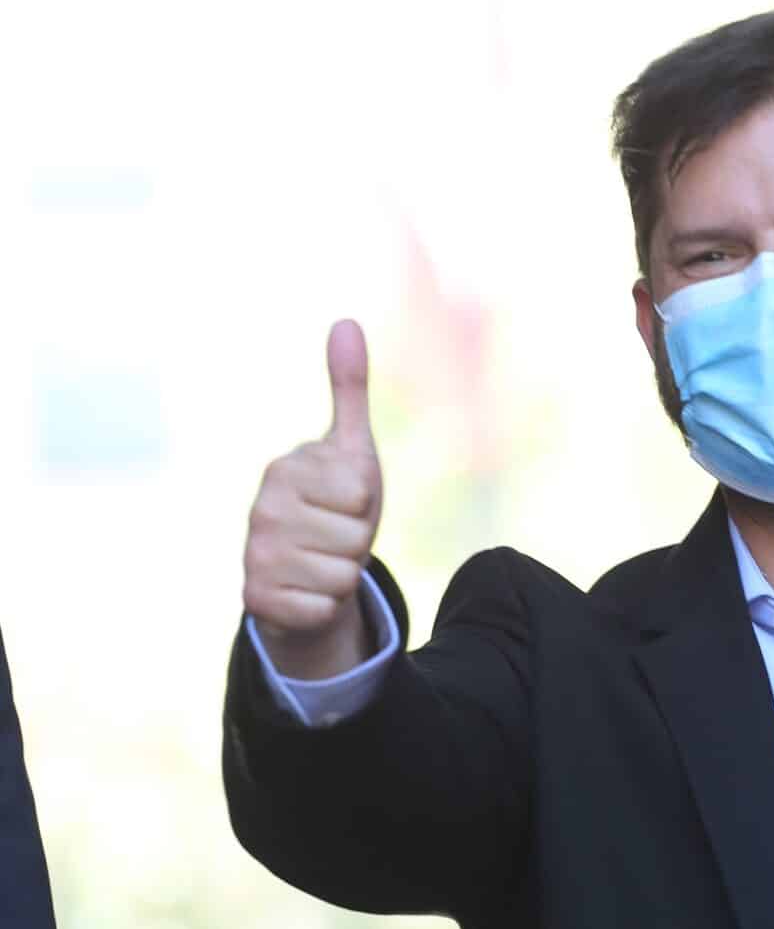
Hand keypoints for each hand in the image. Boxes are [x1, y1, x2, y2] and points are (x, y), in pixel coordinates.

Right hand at [243, 319, 384, 679]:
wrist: (304, 567)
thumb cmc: (333, 503)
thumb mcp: (351, 448)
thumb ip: (350, 389)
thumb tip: (346, 321)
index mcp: (285, 469)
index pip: (359, 493)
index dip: (364, 504)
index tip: (343, 503)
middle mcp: (260, 510)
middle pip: (355, 537)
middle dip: (357, 542)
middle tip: (334, 537)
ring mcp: (254, 555)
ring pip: (343, 574)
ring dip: (343, 574)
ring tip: (322, 561)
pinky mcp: (256, 600)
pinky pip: (325, 606)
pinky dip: (327, 604)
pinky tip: (306, 591)